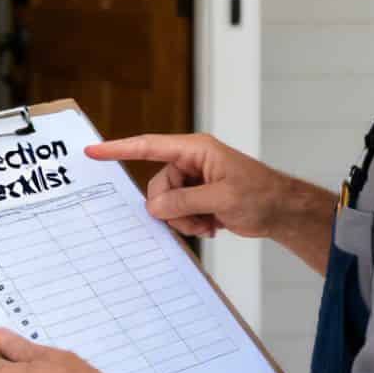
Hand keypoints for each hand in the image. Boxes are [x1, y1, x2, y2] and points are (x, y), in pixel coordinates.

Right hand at [86, 133, 299, 239]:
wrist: (281, 212)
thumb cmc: (261, 194)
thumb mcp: (222, 198)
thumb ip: (184, 201)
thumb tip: (154, 207)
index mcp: (195, 150)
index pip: (149, 147)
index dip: (118, 149)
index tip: (93, 151)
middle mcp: (191, 162)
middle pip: (158, 186)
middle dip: (171, 208)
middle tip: (196, 219)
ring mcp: (193, 181)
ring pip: (166, 204)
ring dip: (184, 219)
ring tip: (208, 223)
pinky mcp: (197, 198)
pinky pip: (177, 213)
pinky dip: (191, 224)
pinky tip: (212, 225)